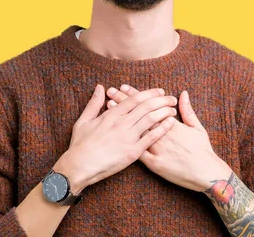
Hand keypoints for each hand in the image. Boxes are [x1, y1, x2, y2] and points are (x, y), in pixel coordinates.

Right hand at [56, 85, 177, 192]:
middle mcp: (121, 123)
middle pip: (146, 107)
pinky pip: (151, 138)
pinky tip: (170, 123)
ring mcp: (127, 138)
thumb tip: (100, 87)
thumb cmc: (80, 145)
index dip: (149, 93)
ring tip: (173, 109)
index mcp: (111, 115)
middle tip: (171, 98)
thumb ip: (94, 103)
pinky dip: (162, 129)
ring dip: (164, 112)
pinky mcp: (132, 152)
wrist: (79, 167)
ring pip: (151, 119)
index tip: (159, 91)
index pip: (134, 99)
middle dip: (161, 100)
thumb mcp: (83, 120)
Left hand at [105, 85, 231, 191]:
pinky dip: (127, 142)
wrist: (207, 174)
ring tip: (108, 107)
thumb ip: (188, 110)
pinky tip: (116, 134)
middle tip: (111, 92)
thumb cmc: (203, 150)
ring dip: (122, 118)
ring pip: (136, 130)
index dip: (135, 95)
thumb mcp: (197, 127)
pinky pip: (138, 152)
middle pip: (139, 114)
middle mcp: (163, 134)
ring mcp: (158, 149)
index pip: (149, 105)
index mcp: (172, 123)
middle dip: (124, 102)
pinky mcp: (155, 164)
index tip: (123, 87)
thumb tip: (182, 93)